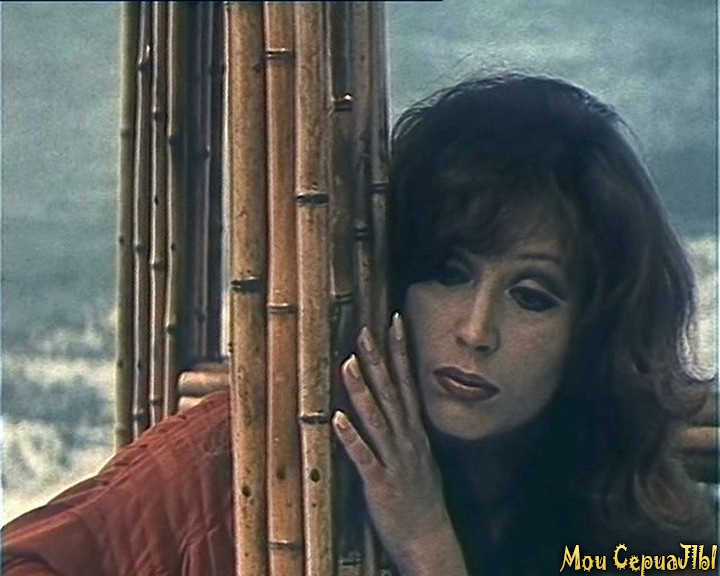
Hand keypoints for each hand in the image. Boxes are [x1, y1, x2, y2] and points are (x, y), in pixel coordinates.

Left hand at [332, 313, 467, 575]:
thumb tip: (394, 406)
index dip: (400, 351)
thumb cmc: (421, 499)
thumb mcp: (418, 456)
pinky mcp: (380, 483)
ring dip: (361, 390)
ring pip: (377, 418)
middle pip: (391, 392)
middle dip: (378, 360)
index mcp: (414, 431)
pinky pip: (364, 457)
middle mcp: (406, 439)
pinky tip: (337, 418)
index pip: (407, 382)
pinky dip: (351, 437)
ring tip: (348, 362)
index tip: (393, 322)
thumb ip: (405, 430)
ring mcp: (394, 460)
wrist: (430, 540)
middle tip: (365, 329)